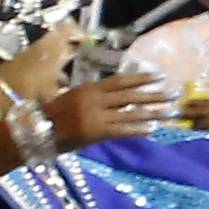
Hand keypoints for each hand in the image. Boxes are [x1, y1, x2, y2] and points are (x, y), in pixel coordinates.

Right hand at [47, 74, 184, 147]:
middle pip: (130, 96)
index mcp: (88, 88)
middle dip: (154, 94)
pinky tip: (153, 130)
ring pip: (131, 113)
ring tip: (170, 113)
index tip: (158, 76)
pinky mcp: (97, 132)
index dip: (140, 78)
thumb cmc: (49, 116)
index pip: (120, 81)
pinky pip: (123, 130)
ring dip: (153, 113)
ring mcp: (96, 116)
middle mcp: (95, 99)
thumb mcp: (68, 99)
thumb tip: (105, 95)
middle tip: (174, 94)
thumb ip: (88, 96)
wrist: (35, 132)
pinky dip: (138, 129)